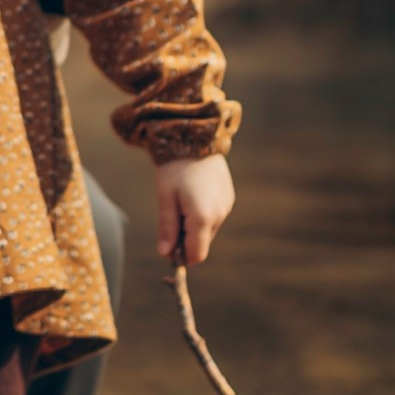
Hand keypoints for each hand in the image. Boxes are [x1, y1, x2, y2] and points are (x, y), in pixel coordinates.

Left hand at [157, 152, 235, 268]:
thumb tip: (165, 253)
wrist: (195, 137)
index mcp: (202, 217)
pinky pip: (215, 215)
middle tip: (170, 217)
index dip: (181, 256)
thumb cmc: (175, 168)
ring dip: (195, 225)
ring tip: (181, 201)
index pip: (196, 254)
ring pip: (209, 229)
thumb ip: (167, 227)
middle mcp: (219, 214)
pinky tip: (192, 194)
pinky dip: (203, 213)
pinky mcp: (229, 197)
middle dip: (186, 238)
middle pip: (202, 243)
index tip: (168, 248)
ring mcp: (226, 205)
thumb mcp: (165, 198)